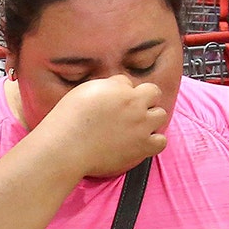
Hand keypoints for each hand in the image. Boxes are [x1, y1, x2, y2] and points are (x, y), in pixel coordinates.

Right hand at [34, 73, 168, 179]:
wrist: (67, 145)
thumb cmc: (69, 118)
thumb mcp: (85, 90)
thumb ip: (108, 86)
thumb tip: (120, 86)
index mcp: (120, 89)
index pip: (130, 82)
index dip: (124, 90)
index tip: (115, 100)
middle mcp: (135, 105)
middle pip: (153, 94)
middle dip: (143, 100)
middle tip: (129, 111)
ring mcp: (141, 126)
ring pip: (161, 115)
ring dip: (151, 118)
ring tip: (136, 126)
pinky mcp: (142, 147)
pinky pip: (161, 141)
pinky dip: (154, 141)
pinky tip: (141, 142)